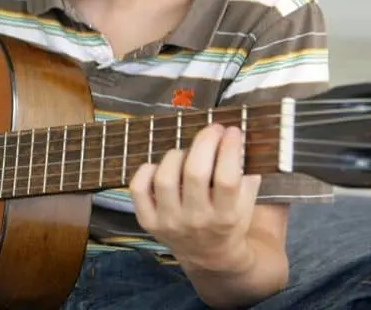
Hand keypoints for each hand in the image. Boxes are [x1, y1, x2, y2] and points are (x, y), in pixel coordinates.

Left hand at [129, 124, 260, 271]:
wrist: (209, 257)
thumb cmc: (230, 223)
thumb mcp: (248, 204)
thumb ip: (247, 174)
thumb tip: (239, 138)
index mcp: (225, 217)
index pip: (226, 178)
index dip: (229, 149)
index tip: (232, 131)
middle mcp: (196, 220)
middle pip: (195, 173)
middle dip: (204, 143)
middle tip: (212, 129)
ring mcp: (168, 221)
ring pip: (165, 178)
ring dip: (177, 155)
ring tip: (187, 151)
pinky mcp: (147, 221)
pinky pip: (138, 189)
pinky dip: (146, 171)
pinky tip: (159, 166)